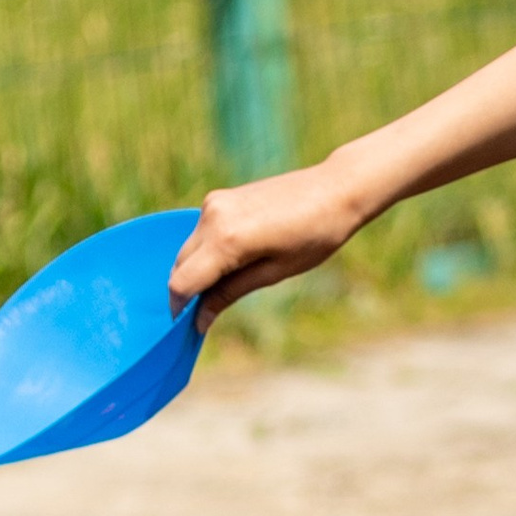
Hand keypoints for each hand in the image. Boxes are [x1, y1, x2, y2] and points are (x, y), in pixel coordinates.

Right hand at [170, 159, 368, 322]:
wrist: (336, 189)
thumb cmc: (315, 236)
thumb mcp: (274, 272)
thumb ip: (230, 293)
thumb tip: (199, 319)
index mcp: (227, 239)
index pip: (182, 282)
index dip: (180, 308)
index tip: (190, 326)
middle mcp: (212, 217)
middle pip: (179, 265)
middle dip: (187, 292)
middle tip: (205, 314)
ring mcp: (213, 203)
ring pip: (187, 248)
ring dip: (196, 270)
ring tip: (226, 286)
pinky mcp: (219, 197)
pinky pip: (200, 232)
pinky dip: (206, 252)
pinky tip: (231, 262)